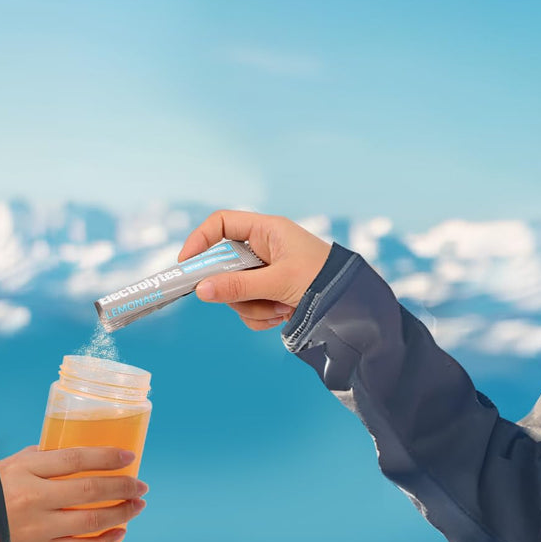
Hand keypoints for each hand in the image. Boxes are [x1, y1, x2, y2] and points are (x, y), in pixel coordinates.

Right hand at [0, 446, 147, 541]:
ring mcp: (38, 528)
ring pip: (90, 522)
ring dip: (121, 513)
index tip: (129, 457)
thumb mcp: (11, 463)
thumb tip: (80, 453)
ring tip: (137, 506)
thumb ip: (44, 457)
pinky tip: (120, 532)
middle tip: (141, 485)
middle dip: (122, 487)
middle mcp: (33, 500)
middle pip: (89, 491)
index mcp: (25, 471)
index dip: (106, 457)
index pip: (74, 460)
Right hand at [177, 210, 331, 330]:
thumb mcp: (279, 282)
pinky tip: (283, 316)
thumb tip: (201, 290)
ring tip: (282, 308)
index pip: (221, 224)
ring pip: (234, 292)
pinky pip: (248, 308)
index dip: (200, 240)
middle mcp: (264, 249)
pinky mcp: (270, 294)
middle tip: (247, 298)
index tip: (186, 265)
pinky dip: (261, 317)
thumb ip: (238, 286)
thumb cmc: (324, 281)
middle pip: (224, 266)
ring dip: (254, 306)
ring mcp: (265, 273)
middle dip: (235, 289)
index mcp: (267, 230)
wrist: (353, 308)